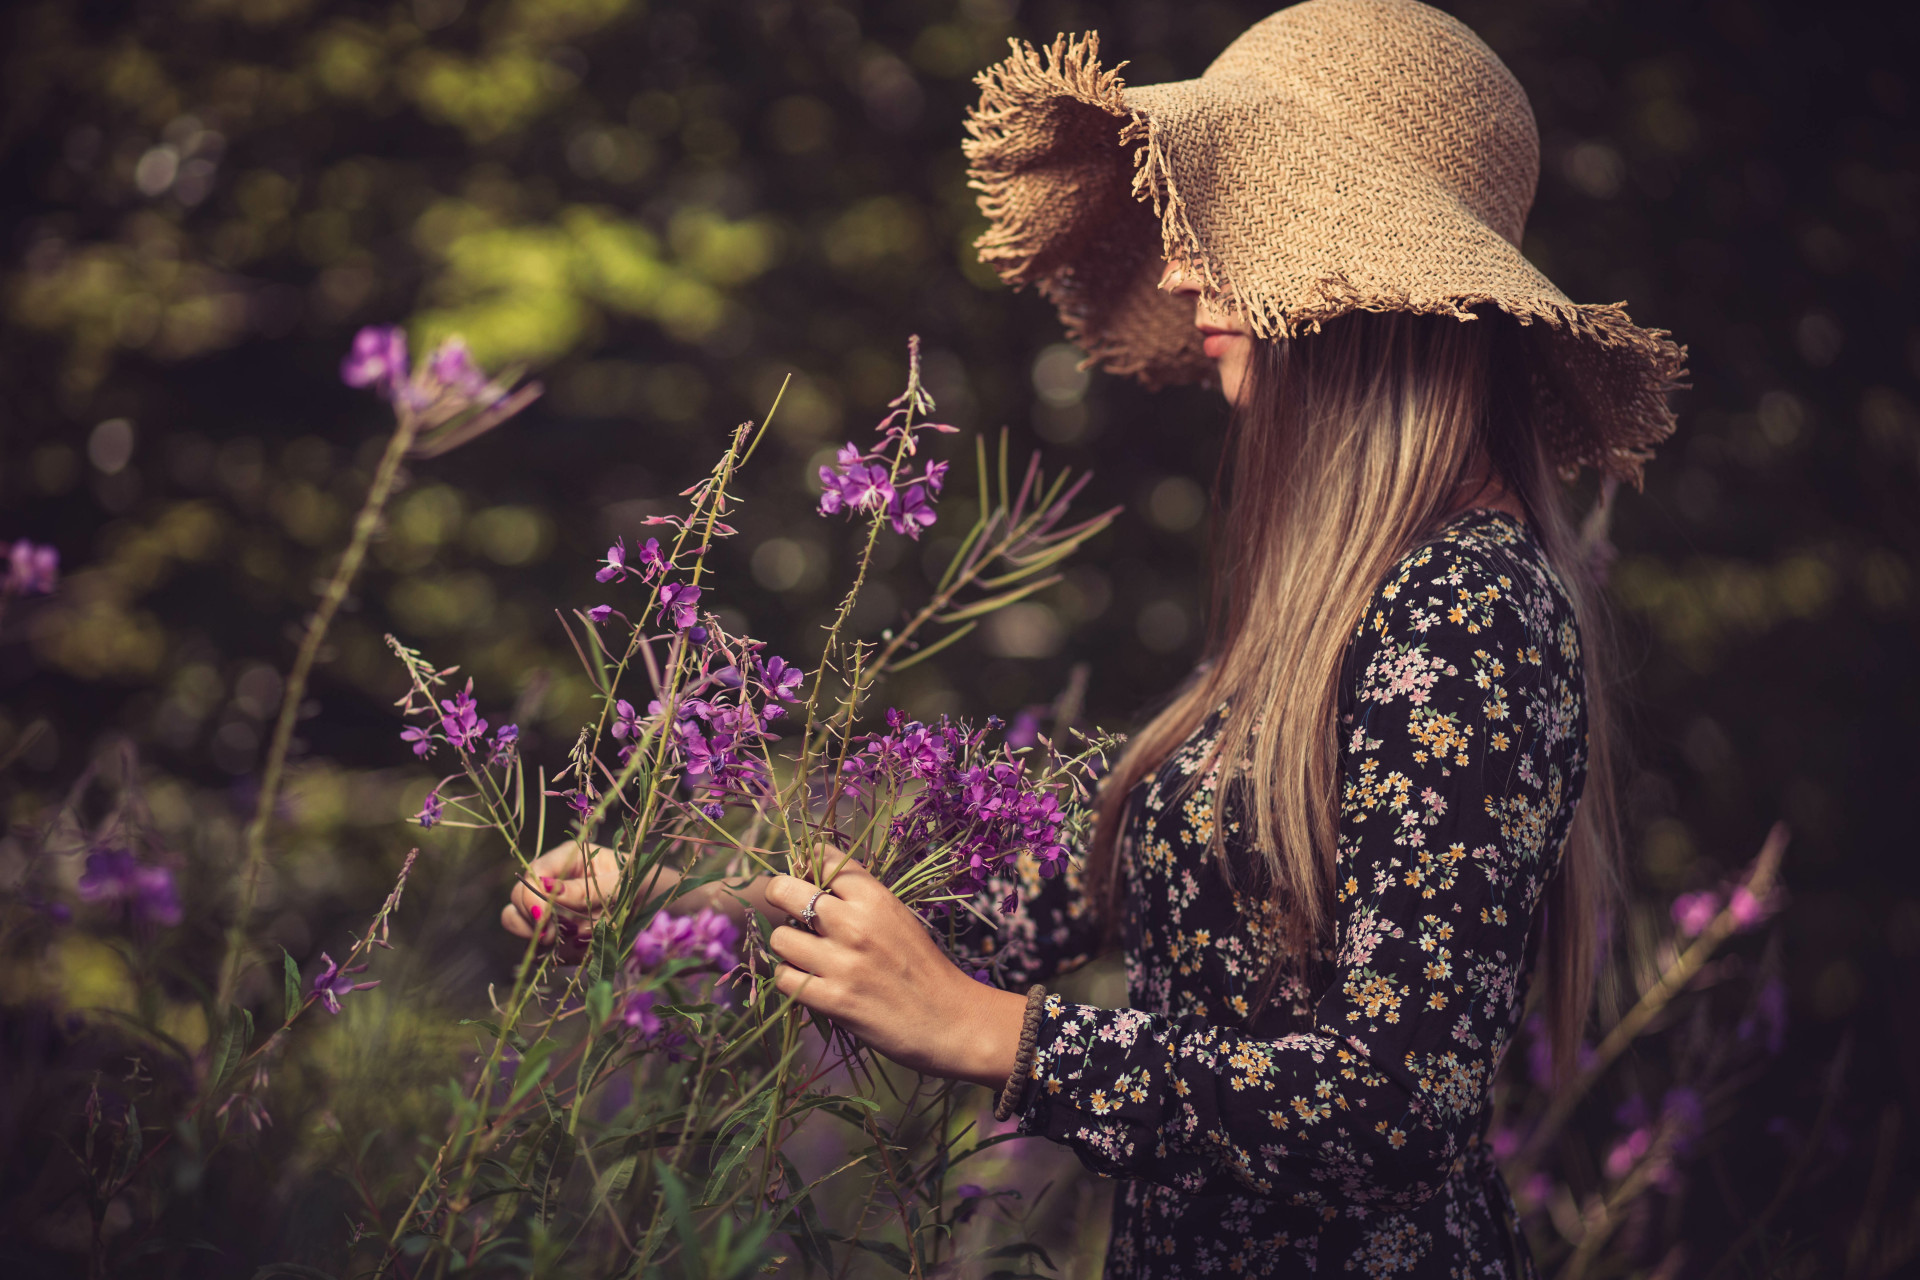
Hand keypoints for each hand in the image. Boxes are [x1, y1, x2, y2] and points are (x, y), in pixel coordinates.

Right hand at [500, 841, 778, 956]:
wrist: (683, 917)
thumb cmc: (656, 888)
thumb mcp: (621, 885)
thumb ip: (581, 891)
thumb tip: (544, 890)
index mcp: (569, 859)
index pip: (528, 877)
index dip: (530, 900)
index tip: (545, 920)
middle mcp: (560, 885)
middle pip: (517, 906)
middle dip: (535, 924)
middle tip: (556, 936)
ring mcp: (563, 915)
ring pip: (531, 933)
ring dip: (553, 941)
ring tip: (584, 941)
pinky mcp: (571, 942)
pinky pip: (552, 954)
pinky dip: (568, 956)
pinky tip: (591, 951)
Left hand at [763, 855, 1027, 1089]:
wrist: (951, 1020)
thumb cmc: (924, 966)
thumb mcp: (898, 917)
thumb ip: (860, 898)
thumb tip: (813, 881)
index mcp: (875, 897)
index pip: (822, 860)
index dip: (809, 867)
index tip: (809, 880)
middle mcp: (854, 923)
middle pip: (784, 890)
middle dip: (780, 897)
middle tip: (789, 912)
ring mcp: (842, 962)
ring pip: (780, 938)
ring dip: (787, 947)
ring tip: (804, 955)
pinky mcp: (833, 1000)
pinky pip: (785, 978)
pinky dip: (792, 980)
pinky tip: (808, 982)